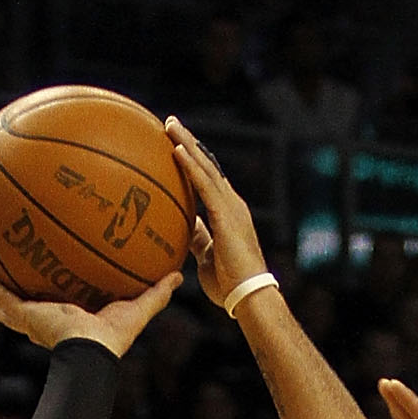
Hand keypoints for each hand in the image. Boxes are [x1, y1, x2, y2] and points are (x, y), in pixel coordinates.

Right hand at [0, 258, 181, 360]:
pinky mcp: (25, 316)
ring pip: (5, 303)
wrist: (93, 353)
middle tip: (5, 272)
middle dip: (13, 292)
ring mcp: (32, 318)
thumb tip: (178, 274)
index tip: (47, 276)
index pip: (57, 305)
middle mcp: (47, 320)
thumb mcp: (138, 309)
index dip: (50, 294)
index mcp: (69, 320)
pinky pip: (1, 298)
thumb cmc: (114, 339)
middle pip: (25, 304)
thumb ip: (156, 293)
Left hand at [163, 120, 268, 312]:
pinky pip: (204, 185)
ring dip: (186, 143)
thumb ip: (197, 238)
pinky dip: (190, 166)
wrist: (248, 296)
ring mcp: (230, 206)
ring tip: (169, 125)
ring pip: (205, 167)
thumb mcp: (206, 257)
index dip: (193, 160)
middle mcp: (231, 202)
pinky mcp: (226, 214)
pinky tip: (176, 150)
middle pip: (206, 164)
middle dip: (188, 141)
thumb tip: (185, 227)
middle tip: (170, 122)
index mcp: (227, 212)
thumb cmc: (228, 284)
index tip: (176, 143)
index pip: (208, 179)